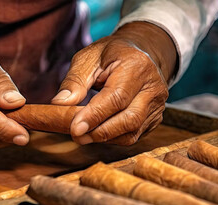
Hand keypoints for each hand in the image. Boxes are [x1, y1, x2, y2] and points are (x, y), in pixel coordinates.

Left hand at [52, 22, 177, 144]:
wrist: (141, 52)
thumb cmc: (111, 54)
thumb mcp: (89, 57)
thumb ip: (75, 80)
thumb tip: (59, 103)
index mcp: (137, 66)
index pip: (117, 97)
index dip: (95, 115)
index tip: (74, 128)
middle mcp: (153, 87)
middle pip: (129, 119)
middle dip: (100, 132)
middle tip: (76, 136)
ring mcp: (157, 104)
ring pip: (132, 132)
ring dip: (105, 138)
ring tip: (83, 135)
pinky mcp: (155, 118)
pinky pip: (134, 135)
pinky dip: (114, 138)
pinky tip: (98, 132)